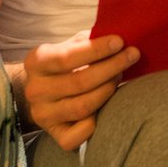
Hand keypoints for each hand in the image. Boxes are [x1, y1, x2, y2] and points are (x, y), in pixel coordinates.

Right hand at [21, 31, 139, 150]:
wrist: (41, 93)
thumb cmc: (63, 64)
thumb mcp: (68, 46)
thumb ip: (87, 40)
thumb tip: (117, 31)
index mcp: (36, 62)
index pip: (66, 57)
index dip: (96, 50)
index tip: (120, 42)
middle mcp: (36, 90)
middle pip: (79, 82)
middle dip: (111, 68)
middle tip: (131, 56)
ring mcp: (43, 115)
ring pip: (82, 107)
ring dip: (108, 90)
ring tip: (121, 75)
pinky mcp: (55, 135)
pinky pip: (78, 135)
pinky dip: (96, 123)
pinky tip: (108, 107)